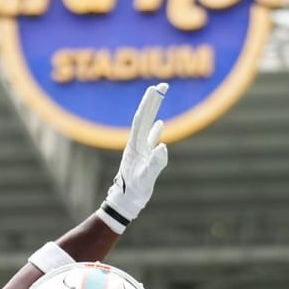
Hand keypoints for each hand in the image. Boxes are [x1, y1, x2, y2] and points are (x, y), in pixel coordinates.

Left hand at [97, 83, 169, 232]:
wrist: (124, 204)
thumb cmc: (133, 193)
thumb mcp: (145, 179)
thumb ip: (154, 163)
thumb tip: (163, 146)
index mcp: (134, 146)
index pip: (142, 119)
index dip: (149, 103)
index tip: (157, 88)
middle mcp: (135, 144)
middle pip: (144, 117)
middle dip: (152, 100)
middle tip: (162, 85)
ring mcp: (139, 150)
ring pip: (147, 125)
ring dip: (153, 110)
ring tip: (160, 97)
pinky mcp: (142, 157)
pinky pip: (150, 139)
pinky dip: (155, 130)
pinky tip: (160, 124)